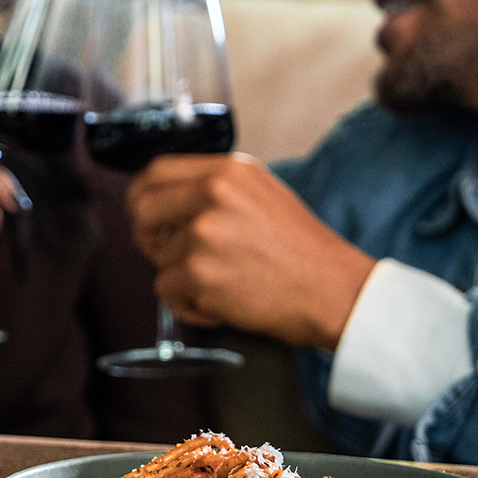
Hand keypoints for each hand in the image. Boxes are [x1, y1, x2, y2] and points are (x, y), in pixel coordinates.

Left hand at [126, 153, 375, 349]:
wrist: (336, 292)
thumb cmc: (303, 252)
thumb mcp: (261, 195)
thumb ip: (215, 191)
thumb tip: (166, 201)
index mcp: (227, 171)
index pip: (156, 171)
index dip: (142, 196)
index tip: (144, 214)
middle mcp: (212, 194)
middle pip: (141, 209)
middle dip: (146, 236)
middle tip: (167, 254)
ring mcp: (203, 233)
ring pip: (158, 258)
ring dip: (181, 278)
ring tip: (223, 284)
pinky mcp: (198, 272)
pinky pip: (166, 292)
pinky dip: (187, 306)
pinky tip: (220, 306)